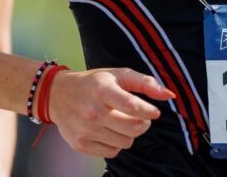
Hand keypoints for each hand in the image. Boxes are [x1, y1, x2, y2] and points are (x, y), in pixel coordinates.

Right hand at [47, 68, 174, 157]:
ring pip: (126, 142)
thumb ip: (145, 83)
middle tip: (141, 116)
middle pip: (133, 128)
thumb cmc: (93, 83)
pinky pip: (112, 152)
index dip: (149, 111)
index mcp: (102, 90)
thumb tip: (169, 95)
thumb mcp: (118, 74)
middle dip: (144, 123)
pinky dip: (117, 143)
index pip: (132, 106)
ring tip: (122, 121)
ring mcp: (86, 130)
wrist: (57, 95)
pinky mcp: (81, 144)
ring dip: (130, 133)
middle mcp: (93, 112)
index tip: (155, 112)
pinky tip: (110, 130)